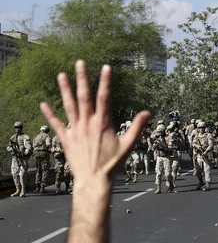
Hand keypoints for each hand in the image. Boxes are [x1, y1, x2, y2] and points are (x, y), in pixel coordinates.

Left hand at [40, 60, 150, 182]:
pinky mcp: (67, 140)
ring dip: (65, 90)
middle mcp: (87, 124)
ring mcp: (75, 131)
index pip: (105, 97)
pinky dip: (50, 114)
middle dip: (82, 78)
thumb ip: (137, 127)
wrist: (94, 180)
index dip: (105, 81)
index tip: (106, 67)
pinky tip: (43, 103)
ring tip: (61, 75)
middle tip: (80, 63)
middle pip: (84, 97)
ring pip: (69, 106)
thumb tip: (148, 112)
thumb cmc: (112, 164)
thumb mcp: (128, 145)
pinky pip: (56, 125)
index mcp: (103, 123)